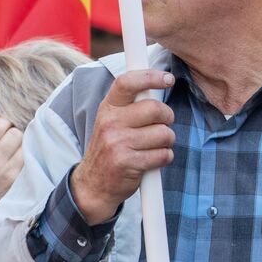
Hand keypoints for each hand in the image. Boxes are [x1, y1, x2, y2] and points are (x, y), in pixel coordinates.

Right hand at [0, 118, 22, 220]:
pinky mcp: (17, 183)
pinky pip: (28, 161)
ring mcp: (8, 173)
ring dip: (21, 145)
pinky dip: (25, 158)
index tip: (3, 126)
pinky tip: (19, 160)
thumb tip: (1, 128)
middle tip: (10, 138)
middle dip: (13, 133)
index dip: (3, 122)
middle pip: (15, 133)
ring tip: (15, 150)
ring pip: (25, 146)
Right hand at [71, 70, 175, 223]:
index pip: (127, 83)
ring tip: (155, 145)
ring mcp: (118, 143)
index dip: (150, 76)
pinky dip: (164, 157)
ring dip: (167, 141)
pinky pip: (163, 155)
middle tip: (163, 124)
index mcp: (108, 107)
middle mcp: (110, 122)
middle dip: (168, 117)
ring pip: (164, 133)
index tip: (168, 78)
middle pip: (155, 108)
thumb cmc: (111, 148)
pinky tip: (153, 160)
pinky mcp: (128, 163)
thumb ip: (131, 104)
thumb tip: (159, 81)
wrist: (93, 184)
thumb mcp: (111, 120)